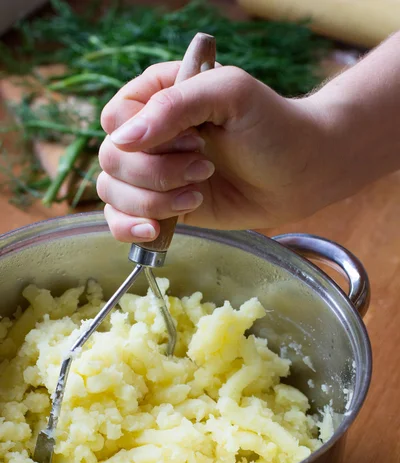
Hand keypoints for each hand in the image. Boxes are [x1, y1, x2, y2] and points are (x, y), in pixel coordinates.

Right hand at [97, 62, 327, 242]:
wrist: (299, 174)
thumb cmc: (272, 126)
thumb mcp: (230, 94)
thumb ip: (175, 105)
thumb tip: (123, 140)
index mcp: (157, 95)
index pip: (116, 118)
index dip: (145, 136)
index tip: (193, 139)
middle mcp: (148, 134)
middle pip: (111, 158)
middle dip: (156, 172)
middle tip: (205, 168)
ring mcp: (152, 173)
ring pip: (112, 191)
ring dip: (152, 201)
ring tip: (198, 194)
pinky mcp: (160, 206)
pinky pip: (119, 219)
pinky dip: (130, 227)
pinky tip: (157, 229)